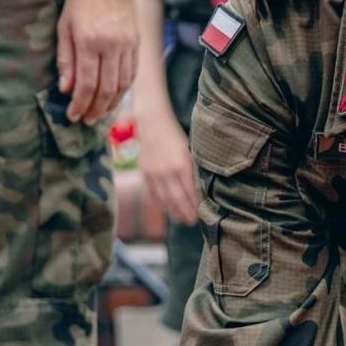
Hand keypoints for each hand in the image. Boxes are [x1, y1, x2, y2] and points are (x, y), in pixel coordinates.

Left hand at [57, 0, 138, 124]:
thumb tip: (66, 89)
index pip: (87, 82)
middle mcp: (111, 45)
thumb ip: (66, 59)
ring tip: (100, 113)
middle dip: (95, 108)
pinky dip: (123, 90)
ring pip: (122, 85)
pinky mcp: (136, 44)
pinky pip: (131, 74)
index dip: (80, 103)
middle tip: (87, 119)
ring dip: (111, 104)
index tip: (74, 115)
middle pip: (106, 88)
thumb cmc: (81, 1)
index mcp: (90, 40)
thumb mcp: (65, 26)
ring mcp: (127, 46)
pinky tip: (114, 97)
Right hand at [137, 107, 199, 224]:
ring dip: (173, 211)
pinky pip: (152, 193)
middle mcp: (166, 171)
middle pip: (176, 199)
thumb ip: (193, 171)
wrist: (152, 123)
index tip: (201, 214)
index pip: (190, 192)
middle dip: (185, 213)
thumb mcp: (190, 151)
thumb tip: (199, 191)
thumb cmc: (176, 135)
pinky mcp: (144, 172)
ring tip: (181, 219)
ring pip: (164, 199)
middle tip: (192, 222)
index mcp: (181, 165)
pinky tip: (166, 209)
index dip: (195, 205)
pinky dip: (159, 203)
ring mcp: (153, 173)